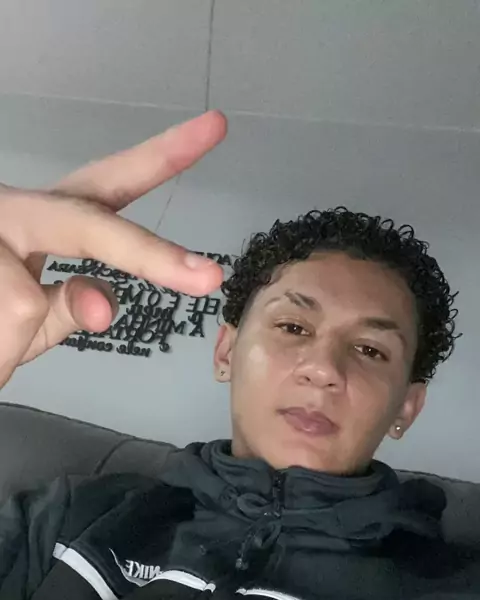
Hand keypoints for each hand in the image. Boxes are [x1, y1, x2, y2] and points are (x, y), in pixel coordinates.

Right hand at [0, 110, 227, 389]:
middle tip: (207, 277)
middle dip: (149, 254)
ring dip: (8, 342)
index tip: (215, 127)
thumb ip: (71, 307)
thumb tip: (106, 304)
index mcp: (39, 223)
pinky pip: (6, 317)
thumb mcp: (30, 325)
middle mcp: (12, 210)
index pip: (105, 186)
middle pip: (88, 218)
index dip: (161, 156)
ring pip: (29, 300)